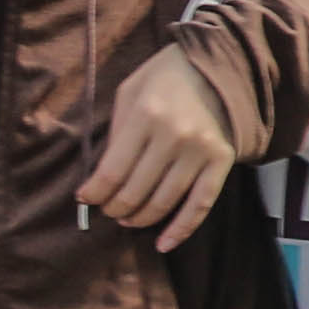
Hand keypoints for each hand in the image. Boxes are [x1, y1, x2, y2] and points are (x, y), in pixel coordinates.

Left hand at [81, 46, 241, 248]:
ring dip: (140, 218)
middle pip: (135, 192)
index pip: (111, 172)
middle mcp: (174, 136)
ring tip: (126, 219)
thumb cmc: (165, 77)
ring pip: (164, 202)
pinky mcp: (223, 161)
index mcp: (146, 116)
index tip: (85, 199)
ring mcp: (201, 151)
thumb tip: (101, 177)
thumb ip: (116, 132)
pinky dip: (181, 229)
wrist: (220, 64)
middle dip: (114, 208)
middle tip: (107, 209)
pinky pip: (201, 204)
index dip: (94, 193)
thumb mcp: (130, 92)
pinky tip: (163, 244)